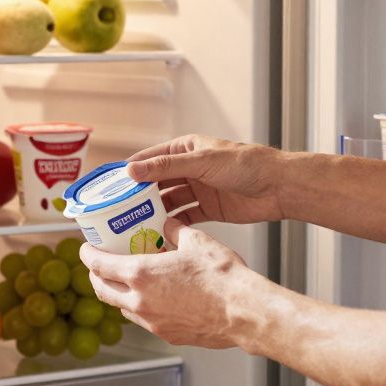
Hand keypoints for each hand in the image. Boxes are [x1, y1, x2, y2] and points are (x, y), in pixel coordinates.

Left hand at [79, 219, 258, 347]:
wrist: (243, 311)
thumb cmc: (222, 277)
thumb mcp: (196, 241)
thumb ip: (176, 231)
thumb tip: (168, 226)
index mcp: (141, 274)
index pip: (99, 265)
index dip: (87, 255)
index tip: (86, 249)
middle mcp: (140, 301)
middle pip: (102, 290)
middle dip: (96, 277)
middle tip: (100, 265)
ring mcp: (152, 322)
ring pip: (122, 307)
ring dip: (118, 294)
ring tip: (127, 281)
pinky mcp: (167, 335)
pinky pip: (144, 320)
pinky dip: (141, 307)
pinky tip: (155, 297)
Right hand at [127, 135, 285, 224]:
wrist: (279, 187)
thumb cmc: (245, 165)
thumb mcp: (201, 162)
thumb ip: (166, 167)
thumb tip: (132, 170)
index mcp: (185, 150)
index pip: (149, 160)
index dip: (128, 172)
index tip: (107, 186)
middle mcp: (189, 169)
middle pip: (155, 184)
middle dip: (137, 197)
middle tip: (117, 212)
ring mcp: (198, 190)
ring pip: (168, 202)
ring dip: (153, 214)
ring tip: (134, 227)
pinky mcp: (208, 210)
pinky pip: (184, 218)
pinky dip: (172, 226)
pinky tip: (159, 236)